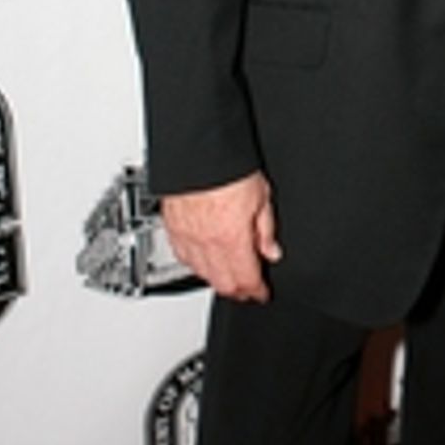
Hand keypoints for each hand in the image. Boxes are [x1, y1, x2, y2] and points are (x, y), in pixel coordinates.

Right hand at [159, 169, 281, 301]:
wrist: (197, 150)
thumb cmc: (229, 168)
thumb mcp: (262, 196)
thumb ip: (266, 229)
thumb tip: (272, 251)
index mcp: (232, 238)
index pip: (246, 280)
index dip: (257, 292)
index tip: (262, 293)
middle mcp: (207, 243)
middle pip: (223, 284)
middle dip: (239, 290)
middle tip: (249, 288)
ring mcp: (187, 237)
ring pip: (202, 274)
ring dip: (218, 279)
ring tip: (230, 275)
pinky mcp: (173, 228)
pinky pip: (183, 258)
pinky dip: (196, 264)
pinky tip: (204, 260)